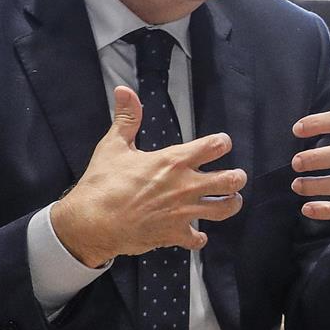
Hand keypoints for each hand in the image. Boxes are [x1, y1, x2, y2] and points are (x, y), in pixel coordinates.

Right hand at [51, 85, 245, 266]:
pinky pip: (197, 239)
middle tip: (237, 176)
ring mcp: (182, 212)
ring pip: (224, 209)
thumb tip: (124, 90)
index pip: (213, 146)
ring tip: (232, 200)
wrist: (91, 222)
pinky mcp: (174, 234)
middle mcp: (184, 186)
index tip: (222, 143)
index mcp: (173, 161)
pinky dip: (199, 237)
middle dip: (238, 177)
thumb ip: (127, 118)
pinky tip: (198, 235)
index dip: (222, 143)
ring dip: (232, 204)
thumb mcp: (113, 146)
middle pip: (230, 180)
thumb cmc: (102, 183)